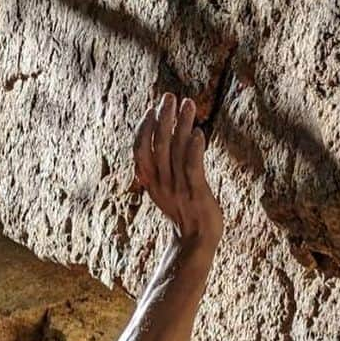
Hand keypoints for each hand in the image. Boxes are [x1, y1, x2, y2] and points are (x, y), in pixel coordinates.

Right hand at [133, 92, 222, 252]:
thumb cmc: (184, 213)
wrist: (195, 243)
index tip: (152, 109)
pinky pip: (193, 170)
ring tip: (188, 104)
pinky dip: (194, 151)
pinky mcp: (197, 194)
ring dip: (181, 126)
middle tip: (169, 96)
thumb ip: (164, 167)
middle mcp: (162, 183)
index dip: (144, 129)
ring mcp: (179, 189)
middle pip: (159, 145)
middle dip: (164, 118)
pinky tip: (198, 134)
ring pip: (177, 152)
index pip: (141, 151)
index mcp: (151, 182)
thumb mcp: (166, 189)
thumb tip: (165, 141)